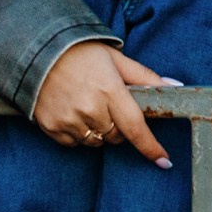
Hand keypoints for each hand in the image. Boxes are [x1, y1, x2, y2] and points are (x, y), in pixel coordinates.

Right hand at [33, 41, 177, 165]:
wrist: (36, 50)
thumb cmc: (80, 52)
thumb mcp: (116, 58)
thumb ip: (145, 76)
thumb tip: (176, 86)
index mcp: (110, 90)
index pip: (136, 128)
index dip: (151, 147)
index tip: (164, 161)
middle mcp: (90, 108)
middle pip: (116, 137)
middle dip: (119, 127)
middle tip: (108, 105)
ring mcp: (69, 119)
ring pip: (96, 142)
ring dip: (98, 131)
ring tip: (87, 105)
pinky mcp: (51, 127)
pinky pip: (73, 143)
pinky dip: (77, 134)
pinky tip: (72, 112)